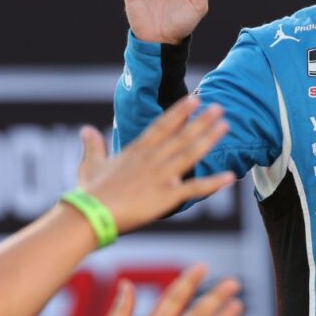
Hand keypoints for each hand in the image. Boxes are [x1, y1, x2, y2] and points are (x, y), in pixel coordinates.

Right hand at [76, 96, 233, 233]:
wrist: (89, 216)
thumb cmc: (89, 194)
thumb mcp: (91, 165)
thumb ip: (93, 146)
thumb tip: (85, 129)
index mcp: (136, 151)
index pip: (162, 126)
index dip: (180, 112)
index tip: (194, 99)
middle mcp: (152, 160)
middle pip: (182, 136)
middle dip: (201, 121)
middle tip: (219, 107)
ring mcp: (161, 176)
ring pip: (191, 154)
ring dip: (210, 139)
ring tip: (225, 126)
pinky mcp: (167, 196)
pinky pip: (195, 189)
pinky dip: (213, 183)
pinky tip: (230, 177)